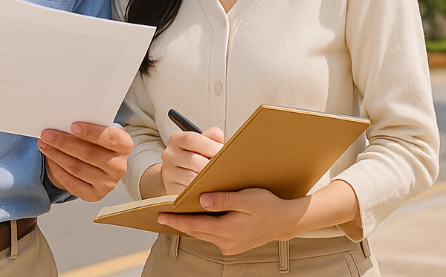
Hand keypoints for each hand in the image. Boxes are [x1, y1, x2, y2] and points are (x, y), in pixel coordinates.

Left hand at [38, 123, 132, 201]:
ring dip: (56, 155)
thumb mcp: (97, 130)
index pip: (110, 138)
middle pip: (89, 154)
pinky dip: (58, 170)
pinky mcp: (95, 195)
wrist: (99, 162)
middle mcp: (119, 166)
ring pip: (77, 168)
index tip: (73, 126)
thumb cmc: (96, 140)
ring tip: (43, 144)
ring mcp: (108, 183)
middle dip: (64, 143)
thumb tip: (62, 122)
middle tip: (46, 134)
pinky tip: (50, 158)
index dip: (92, 132)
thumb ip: (87, 126)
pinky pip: (72, 183)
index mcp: (125, 145)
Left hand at [158, 188, 297, 255]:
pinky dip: (202, 228)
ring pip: (203, 235)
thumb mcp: (247, 198)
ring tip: (174, 215)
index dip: (176, 220)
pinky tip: (196, 219)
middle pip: (195, 232)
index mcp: (228, 230)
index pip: (195, 226)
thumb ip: (224, 199)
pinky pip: (211, 237)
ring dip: (190, 226)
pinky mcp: (232, 247)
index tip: (160, 216)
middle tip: (161, 214)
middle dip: (179, 223)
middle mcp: (226, 243)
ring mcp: (229, 247)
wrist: (284, 221)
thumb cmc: (267, 205)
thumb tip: (201, 201)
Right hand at [160, 128, 223, 195]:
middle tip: (227, 169)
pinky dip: (201, 190)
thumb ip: (213, 136)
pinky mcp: (171, 187)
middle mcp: (170, 154)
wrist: (176, 170)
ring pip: (191, 178)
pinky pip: (188, 191)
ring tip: (221, 179)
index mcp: (177, 139)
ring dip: (208, 179)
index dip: (210, 146)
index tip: (224, 152)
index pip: (191, 140)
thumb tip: (221, 138)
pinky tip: (210, 188)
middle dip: (212, 166)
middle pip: (193, 160)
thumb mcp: (202, 141)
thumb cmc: (194, 154)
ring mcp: (168, 172)